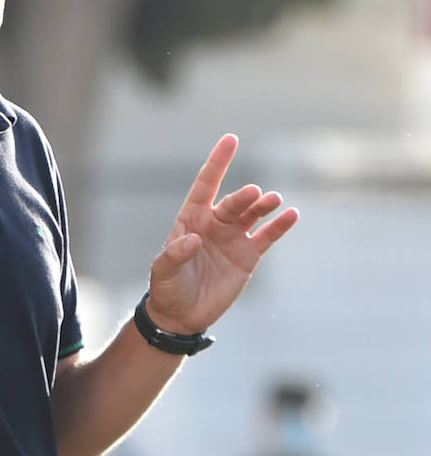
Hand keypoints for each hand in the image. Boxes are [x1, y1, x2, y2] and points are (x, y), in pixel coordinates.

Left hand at [146, 134, 298, 333]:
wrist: (181, 315)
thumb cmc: (167, 287)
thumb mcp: (163, 271)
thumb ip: (175, 254)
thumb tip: (193, 239)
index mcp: (191, 218)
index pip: (206, 184)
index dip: (218, 162)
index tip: (231, 139)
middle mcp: (215, 223)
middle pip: (233, 203)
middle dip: (244, 197)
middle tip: (255, 194)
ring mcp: (233, 238)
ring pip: (253, 215)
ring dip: (264, 206)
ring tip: (274, 200)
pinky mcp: (248, 256)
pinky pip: (268, 236)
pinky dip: (280, 225)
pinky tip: (291, 215)